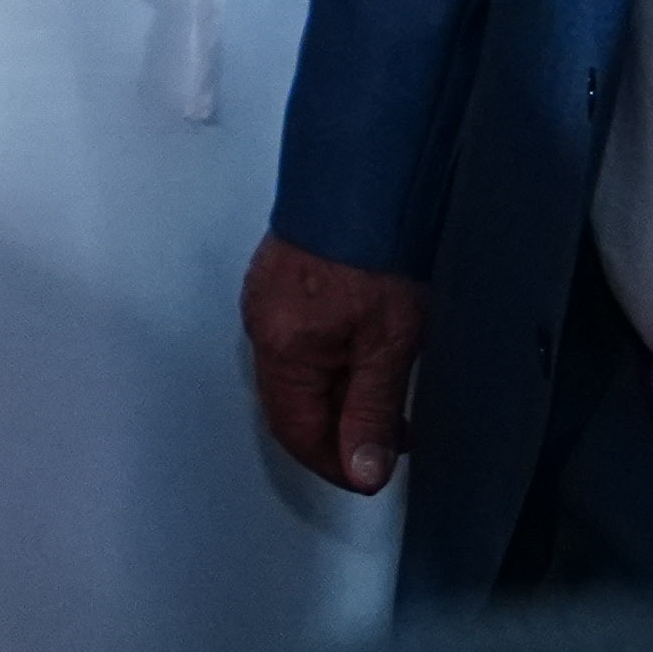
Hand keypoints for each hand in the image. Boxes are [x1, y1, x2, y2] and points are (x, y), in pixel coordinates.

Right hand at [244, 234, 426, 494]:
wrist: (362, 177)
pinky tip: (362, 353)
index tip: (373, 474)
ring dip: (336, 395)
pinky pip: (296, 341)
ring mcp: (265, 301)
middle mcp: (262, 329)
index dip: (335, 463)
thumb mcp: (389, 344)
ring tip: (385, 395)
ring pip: (295, 373)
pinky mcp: (279, 280)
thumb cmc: (375, 254)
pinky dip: (328, 362)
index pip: (297, 434)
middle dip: (338, 430)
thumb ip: (373, 411)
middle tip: (389, 437)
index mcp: (282, 351)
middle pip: (291, 405)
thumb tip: (363, 473)